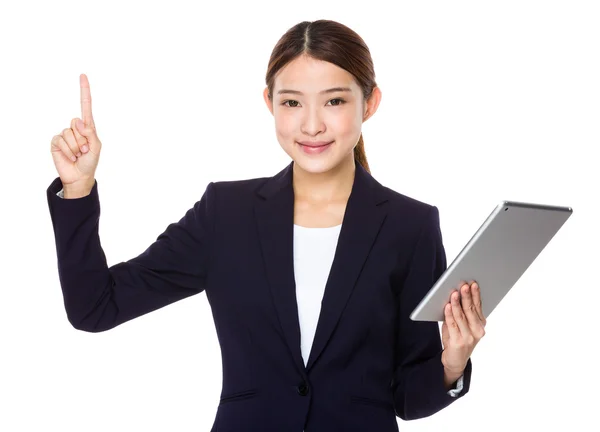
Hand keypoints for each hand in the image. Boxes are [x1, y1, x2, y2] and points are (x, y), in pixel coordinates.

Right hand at [50, 73, 101, 187]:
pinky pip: (60, 140)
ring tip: (77, 155)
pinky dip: (67, 150)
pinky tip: (69, 156)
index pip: (86, 106)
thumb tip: (78, 121)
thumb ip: (90, 133)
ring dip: (75, 147)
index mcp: (88, 127)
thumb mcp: (96, 148)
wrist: (79, 176)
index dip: (84, 91)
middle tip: (84, 151)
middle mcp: (75, 128)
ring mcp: (65, 134)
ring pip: (69, 133)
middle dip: (82, 140)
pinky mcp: (56, 141)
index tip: (83, 75)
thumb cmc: (90, 162)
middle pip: (77, 123)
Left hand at [441, 281, 486, 374]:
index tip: (473, 284)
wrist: (455, 361)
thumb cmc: (457, 339)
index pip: (478, 306)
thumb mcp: (462, 325)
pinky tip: (447, 306)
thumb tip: (456, 295)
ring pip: (461, 316)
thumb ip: (461, 313)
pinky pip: (453, 324)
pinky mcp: (458, 342)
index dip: (475, 294)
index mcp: (480, 325)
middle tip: (464, 285)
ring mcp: (468, 337)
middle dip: (467, 296)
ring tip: (454, 293)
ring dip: (457, 303)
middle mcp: (477, 331)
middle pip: (470, 310)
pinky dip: (449, 314)